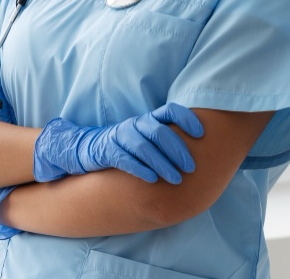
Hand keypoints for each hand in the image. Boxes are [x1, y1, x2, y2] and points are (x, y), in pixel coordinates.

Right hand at [33, 102, 203, 183]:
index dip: (186, 118)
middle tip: (191, 167)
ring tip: (176, 179)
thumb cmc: (126, 146)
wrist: (88, 149)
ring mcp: (120, 137)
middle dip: (178, 150)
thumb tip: (200, 148)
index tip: (201, 133)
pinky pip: (126, 159)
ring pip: (144, 147)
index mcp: (148, 119)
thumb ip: (167, 139)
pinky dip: (140, 169)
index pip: (170, 110)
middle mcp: (135, 124)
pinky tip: (152, 180)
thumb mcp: (146, 137)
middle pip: (159, 132)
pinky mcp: (108, 151)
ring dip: (163, 164)